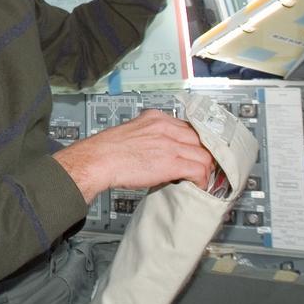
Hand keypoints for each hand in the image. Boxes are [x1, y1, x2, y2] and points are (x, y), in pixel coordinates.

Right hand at [52, 109, 214, 203]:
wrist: (98, 160)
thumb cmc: (107, 151)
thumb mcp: (131, 132)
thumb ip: (148, 136)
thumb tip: (158, 150)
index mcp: (155, 118)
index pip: (188, 127)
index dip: (195, 142)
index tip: (195, 152)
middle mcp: (165, 127)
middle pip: (200, 139)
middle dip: (204, 155)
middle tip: (202, 167)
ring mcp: (169, 144)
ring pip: (204, 155)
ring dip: (205, 169)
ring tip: (200, 179)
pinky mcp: (171, 162)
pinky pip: (199, 169)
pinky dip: (201, 179)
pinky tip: (196, 185)